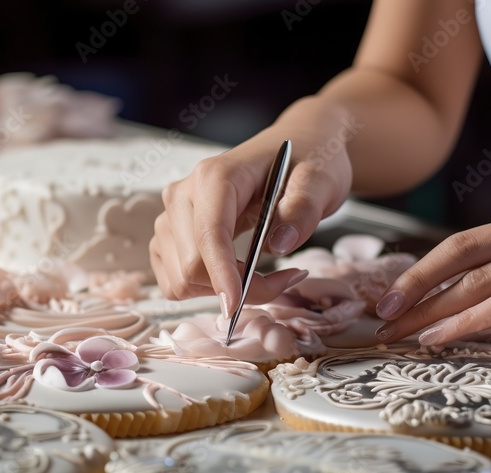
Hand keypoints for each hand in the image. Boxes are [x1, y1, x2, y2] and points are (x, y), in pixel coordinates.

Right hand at [151, 98, 353, 316]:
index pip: (209, 234)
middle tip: (285, 279)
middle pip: (192, 265)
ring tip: (262, 273)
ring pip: (181, 279)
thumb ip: (303, 210)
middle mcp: (183, 194)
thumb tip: (279, 246)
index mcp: (215, 176)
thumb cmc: (306, 161)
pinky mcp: (170, 237)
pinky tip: (235, 273)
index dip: (221, 275)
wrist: (297, 147)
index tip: (236, 306)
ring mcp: (172, 216)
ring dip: (221, 290)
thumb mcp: (321, 181)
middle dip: (236, 286)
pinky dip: (207, 289)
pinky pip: (175, 282)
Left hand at [373, 204, 490, 366]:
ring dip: (442, 316)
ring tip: (409, 337)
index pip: (465, 243)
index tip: (386, 299)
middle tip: (384, 323)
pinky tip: (449, 340)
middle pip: (471, 266)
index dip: (421, 272)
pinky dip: (477, 330)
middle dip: (420, 296)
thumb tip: (437, 298)